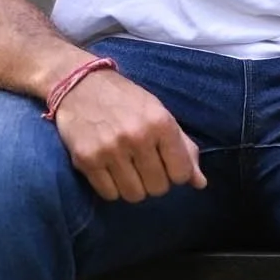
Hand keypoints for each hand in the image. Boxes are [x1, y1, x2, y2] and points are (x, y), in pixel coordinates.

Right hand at [51, 67, 207, 200]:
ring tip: (127, 168)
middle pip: (158, 188)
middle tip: (143, 164)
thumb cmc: (126, 100)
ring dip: (133, 187)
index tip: (165, 163)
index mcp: (161, 123)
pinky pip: (109, 194)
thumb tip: (200, 183)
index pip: (181, 173)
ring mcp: (110, 149)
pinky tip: (109, 169)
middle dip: (154, 181)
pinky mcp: (86, 160)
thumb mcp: (160, 114)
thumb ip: (183, 148)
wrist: (79, 85)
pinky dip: (112, 188)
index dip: (176, 173)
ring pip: (134, 195)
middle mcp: (137, 136)